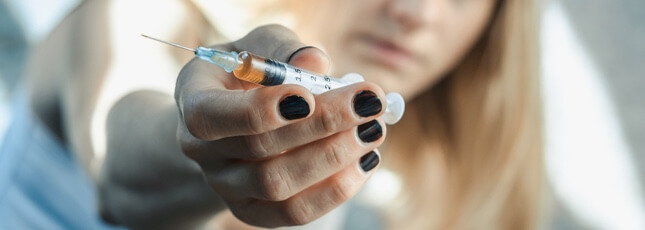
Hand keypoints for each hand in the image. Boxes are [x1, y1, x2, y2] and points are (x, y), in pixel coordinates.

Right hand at [174, 25, 386, 226]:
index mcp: (194, 102)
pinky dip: (335, 190)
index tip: (308, 95)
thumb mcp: (258, 46)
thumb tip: (315, 64)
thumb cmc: (249, 74)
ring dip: (333, 158)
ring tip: (373, 130)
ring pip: (278, 186)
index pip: (211, 116)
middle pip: (257, 150)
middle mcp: (202, 151)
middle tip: (369, 104)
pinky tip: (365, 161)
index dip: (258, 110)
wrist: (232, 119)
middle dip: (321, 125)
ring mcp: (226, 186)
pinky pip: (294, 213)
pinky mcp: (254, 210)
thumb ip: (283, 49)